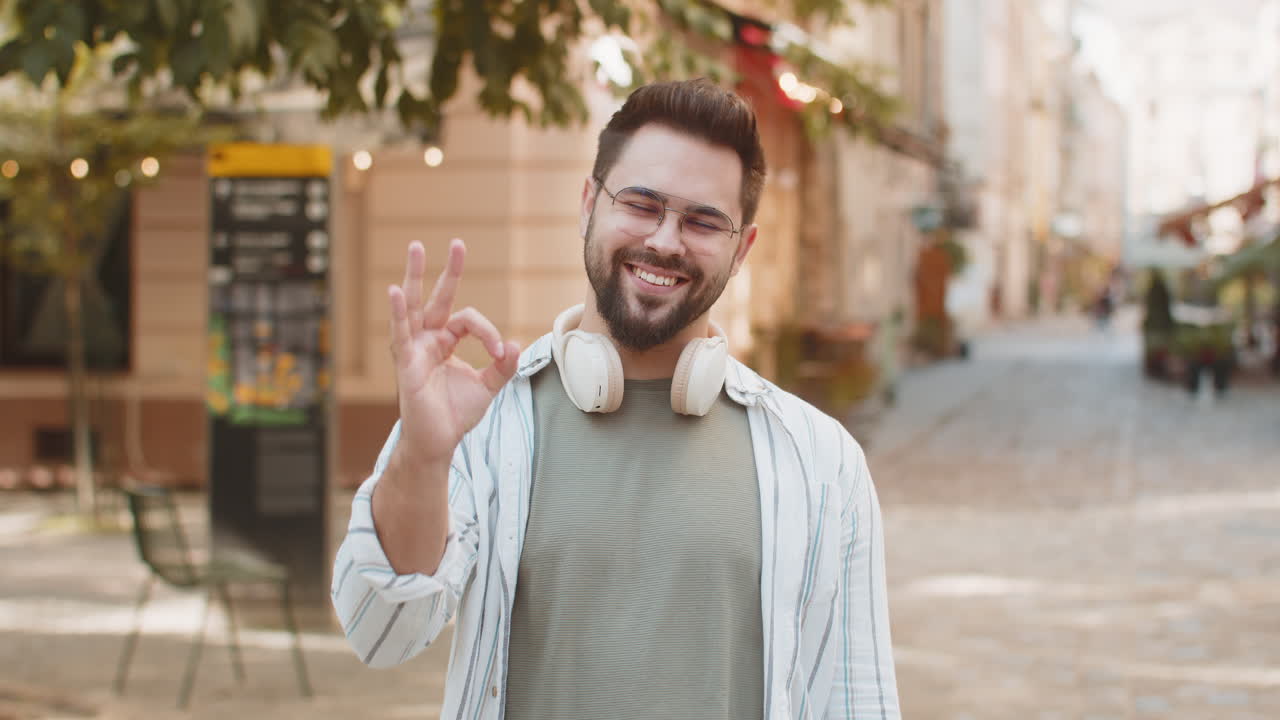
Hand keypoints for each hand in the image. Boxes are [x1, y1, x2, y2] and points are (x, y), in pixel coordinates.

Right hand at [387, 239, 519, 469]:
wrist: (439, 441)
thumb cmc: (456, 413)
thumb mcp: (487, 386)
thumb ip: (502, 366)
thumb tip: (517, 344)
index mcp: (445, 341)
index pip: (467, 320)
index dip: (488, 333)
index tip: (501, 353)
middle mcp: (428, 339)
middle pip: (437, 298)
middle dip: (448, 271)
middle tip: (458, 244)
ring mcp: (414, 348)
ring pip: (414, 305)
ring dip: (414, 276)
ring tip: (416, 247)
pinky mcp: (406, 362)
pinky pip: (400, 333)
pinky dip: (397, 312)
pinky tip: (395, 291)